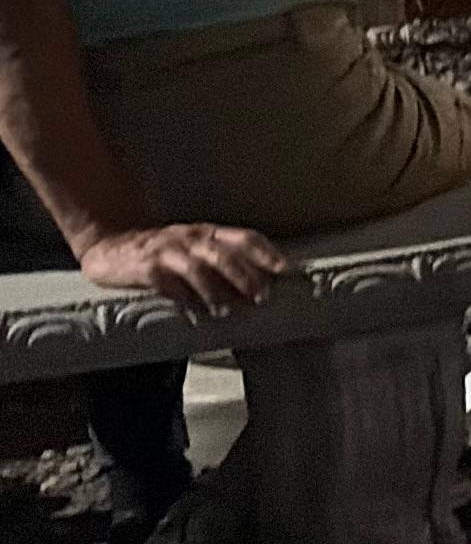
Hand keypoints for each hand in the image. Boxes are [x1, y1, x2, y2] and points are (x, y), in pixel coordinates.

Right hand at [80, 221, 290, 315]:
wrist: (109, 245)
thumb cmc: (163, 252)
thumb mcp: (195, 248)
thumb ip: (224, 259)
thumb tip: (266, 282)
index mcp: (208, 233)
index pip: (245, 238)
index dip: (268, 254)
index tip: (289, 271)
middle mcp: (190, 238)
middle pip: (224, 254)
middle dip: (246, 275)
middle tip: (262, 297)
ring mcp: (166, 251)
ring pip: (197, 267)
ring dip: (216, 289)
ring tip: (228, 310)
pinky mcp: (144, 268)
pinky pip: (166, 281)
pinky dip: (182, 296)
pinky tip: (192, 311)